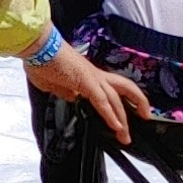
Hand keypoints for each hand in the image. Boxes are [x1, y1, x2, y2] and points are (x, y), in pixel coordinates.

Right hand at [27, 41, 148, 143]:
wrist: (38, 47)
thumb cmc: (41, 60)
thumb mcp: (52, 82)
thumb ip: (63, 90)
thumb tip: (71, 97)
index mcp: (86, 75)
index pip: (108, 89)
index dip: (116, 103)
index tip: (118, 116)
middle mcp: (94, 75)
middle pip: (124, 87)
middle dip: (137, 102)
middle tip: (145, 116)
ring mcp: (92, 77)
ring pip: (117, 97)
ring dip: (123, 118)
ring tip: (126, 134)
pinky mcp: (87, 81)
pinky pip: (103, 102)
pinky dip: (111, 115)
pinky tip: (116, 127)